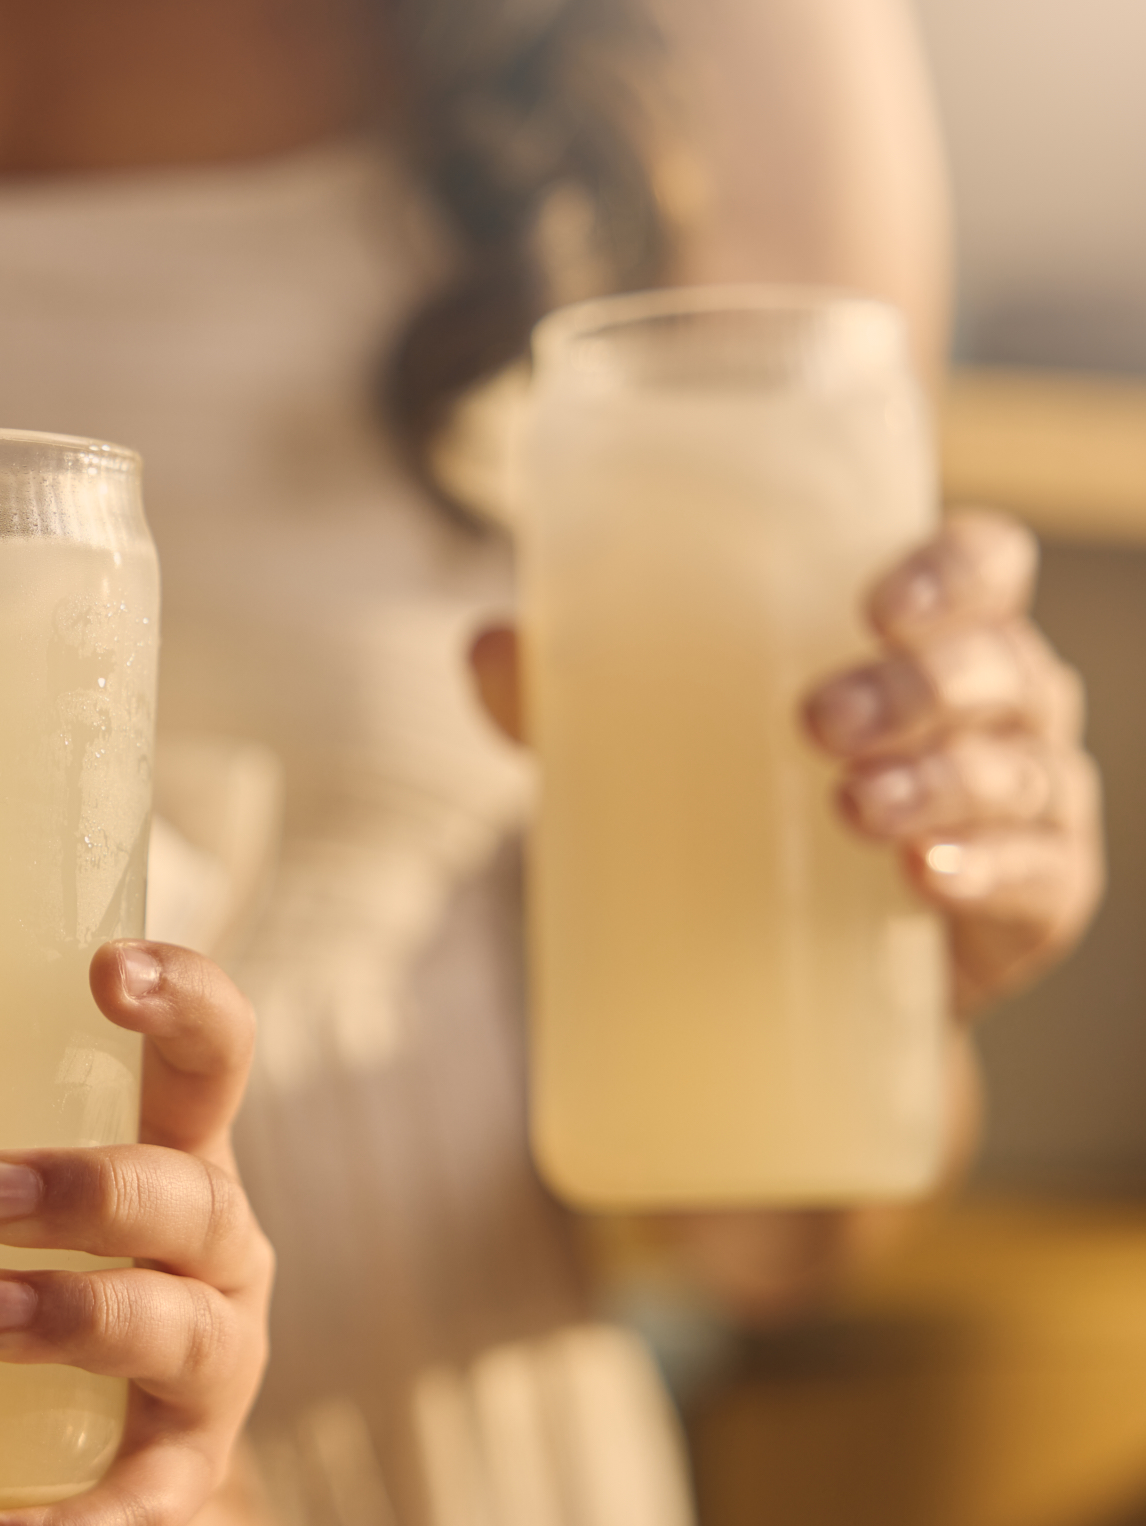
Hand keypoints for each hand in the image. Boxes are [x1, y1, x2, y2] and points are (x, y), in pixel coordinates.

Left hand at [0, 940, 270, 1525]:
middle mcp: (214, 1246)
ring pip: (178, 1334)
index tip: (101, 973)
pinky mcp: (180, 1479)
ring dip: (79, 1318)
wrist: (73, 1445)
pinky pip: (137, 1511)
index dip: (180, 1001)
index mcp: (166, 1147)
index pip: (208, 1052)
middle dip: (93, 1187)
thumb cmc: (19, 1265)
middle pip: (188, 1197)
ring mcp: (210, 1365)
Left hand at [467, 511, 1102, 1015]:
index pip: (982, 563)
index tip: (874, 600)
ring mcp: (1031, 801)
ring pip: (1016, 770)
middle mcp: (1001, 702)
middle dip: (915, 685)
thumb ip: (570, 688)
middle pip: (997, 665)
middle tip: (815, 722)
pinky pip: (1038, 878)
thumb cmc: (742, 796)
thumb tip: (486, 644)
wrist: (791, 961)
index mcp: (930, 630)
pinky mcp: (1032, 900)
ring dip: (942, 782)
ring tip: (855, 806)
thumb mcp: (652, 735)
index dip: (951, 568)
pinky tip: (931, 875)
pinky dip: (989, 873)